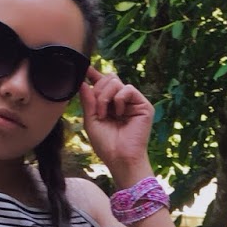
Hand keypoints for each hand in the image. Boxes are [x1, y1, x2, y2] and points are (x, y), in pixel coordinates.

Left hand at [79, 66, 153, 181]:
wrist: (120, 159)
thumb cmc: (106, 145)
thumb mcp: (91, 121)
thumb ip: (87, 101)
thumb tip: (82, 81)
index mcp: (110, 104)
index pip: (102, 83)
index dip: (94, 74)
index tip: (84, 68)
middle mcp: (122, 101)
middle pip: (109, 78)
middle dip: (98, 90)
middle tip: (97, 110)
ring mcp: (133, 102)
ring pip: (115, 81)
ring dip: (105, 97)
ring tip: (105, 115)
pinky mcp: (143, 105)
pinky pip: (127, 89)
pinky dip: (118, 99)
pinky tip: (118, 113)